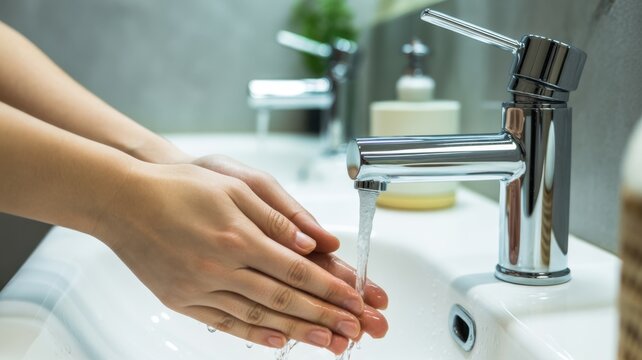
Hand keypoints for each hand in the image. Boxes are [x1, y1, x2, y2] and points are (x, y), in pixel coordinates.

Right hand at [192, 154, 388, 341]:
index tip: (356, 300)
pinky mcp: (181, 300)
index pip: (296, 269)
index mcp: (237, 236)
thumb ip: (276, 217)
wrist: (122, 202)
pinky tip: (279, 342)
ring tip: (328, 342)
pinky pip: (225, 324)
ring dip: (297, 330)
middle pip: (284, 298)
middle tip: (354, 329)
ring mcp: (198, 288)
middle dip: (325, 315)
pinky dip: (255, 335)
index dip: (330, 287)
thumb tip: (311, 242)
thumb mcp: (233, 187)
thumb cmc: (178, 187)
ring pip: (259, 316)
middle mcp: (219, 267)